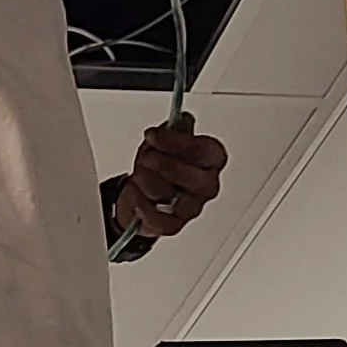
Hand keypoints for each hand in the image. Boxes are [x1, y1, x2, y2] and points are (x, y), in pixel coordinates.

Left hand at [115, 117, 227, 240]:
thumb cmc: (158, 166)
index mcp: (210, 161)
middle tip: (147, 157)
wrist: (141, 192)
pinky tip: (135, 192)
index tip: (154, 136)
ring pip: (167, 192)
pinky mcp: (173, 225)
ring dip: (145, 179)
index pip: (206, 151)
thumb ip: (175, 129)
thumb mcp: (165, 139)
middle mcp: (206, 186)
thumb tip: (182, 120)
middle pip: (192, 176)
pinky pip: (155, 215)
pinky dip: (139, 201)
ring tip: (139, 175)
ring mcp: (192, 208)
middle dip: (163, 164)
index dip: (179, 143)